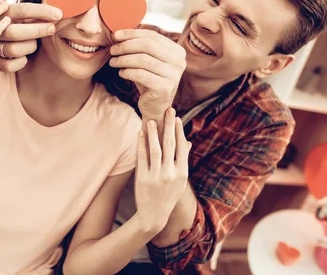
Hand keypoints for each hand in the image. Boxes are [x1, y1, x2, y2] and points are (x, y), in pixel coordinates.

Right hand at [0, 1, 62, 72]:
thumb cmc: (11, 25)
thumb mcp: (17, 14)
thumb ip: (32, 12)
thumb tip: (58, 12)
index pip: (21, 10)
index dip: (41, 11)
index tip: (59, 14)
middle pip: (15, 32)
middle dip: (37, 30)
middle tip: (52, 28)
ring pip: (14, 50)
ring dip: (29, 46)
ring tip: (34, 43)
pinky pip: (10, 66)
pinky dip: (21, 62)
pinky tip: (25, 57)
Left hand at [109, 30, 185, 120]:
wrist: (156, 106)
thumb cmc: (149, 79)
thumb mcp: (147, 60)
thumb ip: (140, 46)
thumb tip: (119, 32)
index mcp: (177, 51)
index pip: (152, 36)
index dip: (132, 33)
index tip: (115, 35)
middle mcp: (179, 61)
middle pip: (148, 45)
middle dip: (126, 45)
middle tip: (113, 49)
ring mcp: (174, 75)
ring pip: (143, 60)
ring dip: (124, 59)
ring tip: (113, 62)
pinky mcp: (165, 87)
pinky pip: (141, 74)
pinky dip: (127, 72)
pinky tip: (121, 73)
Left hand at [134, 109, 190, 232]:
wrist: (154, 216)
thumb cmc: (168, 195)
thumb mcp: (179, 180)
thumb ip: (182, 160)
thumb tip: (187, 142)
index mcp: (182, 173)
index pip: (181, 147)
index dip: (179, 131)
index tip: (176, 117)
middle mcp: (171, 173)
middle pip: (170, 144)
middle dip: (169, 125)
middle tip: (168, 110)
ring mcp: (157, 176)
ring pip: (155, 149)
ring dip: (153, 133)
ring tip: (151, 120)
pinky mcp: (143, 178)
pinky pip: (142, 158)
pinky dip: (141, 145)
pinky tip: (140, 134)